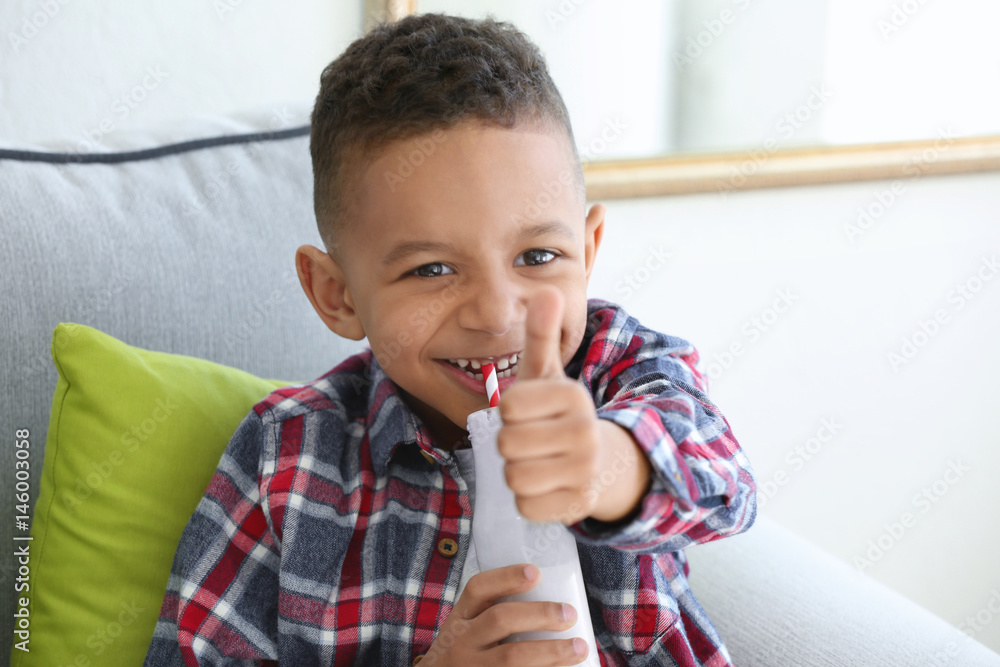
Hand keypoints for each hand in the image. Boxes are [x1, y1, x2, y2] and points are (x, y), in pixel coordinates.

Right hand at [420, 564, 588, 665]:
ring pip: (513, 657)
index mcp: (460, 620)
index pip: (478, 589)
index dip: (506, 577)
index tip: (535, 572)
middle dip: (540, 614)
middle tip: (570, 614)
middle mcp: (462, 643)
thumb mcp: (466, 633)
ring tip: (579, 647)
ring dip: (552, 652)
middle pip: (501, 619)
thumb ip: (493, 618)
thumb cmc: (464, 657)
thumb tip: (551, 605)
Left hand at [499, 287, 650, 523]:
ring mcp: (584, 472)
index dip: (508, 412)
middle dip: (511, 444)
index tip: (529, 413)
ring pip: (514, 477)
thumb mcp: (549, 375)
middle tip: (531, 440)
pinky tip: (546, 486)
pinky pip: (526, 506)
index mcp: (573, 396)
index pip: (507, 407)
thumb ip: (541, 335)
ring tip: (538, 462)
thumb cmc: (560, 415)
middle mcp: (584, 433)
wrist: (602, 463)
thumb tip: (547, 291)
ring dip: (518, 472)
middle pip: (507, 444)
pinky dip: (529, 500)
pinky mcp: (578, 505)